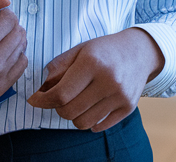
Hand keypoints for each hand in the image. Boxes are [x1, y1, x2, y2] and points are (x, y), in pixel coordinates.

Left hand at [25, 28, 163, 130]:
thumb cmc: (105, 50)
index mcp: (92, 62)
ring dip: (74, 116)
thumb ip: (58, 67)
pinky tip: (91, 106)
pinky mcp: (128, 107)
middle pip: (70, 111)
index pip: (61, 94)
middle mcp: (108, 80)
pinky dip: (90, 121)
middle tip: (59, 99)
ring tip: (77, 101)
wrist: (140, 51)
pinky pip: (99, 126)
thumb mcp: (79, 49)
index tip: (35, 100)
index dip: (43, 100)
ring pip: (83, 123)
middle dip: (57, 108)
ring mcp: (120, 95)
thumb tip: (42, 90)